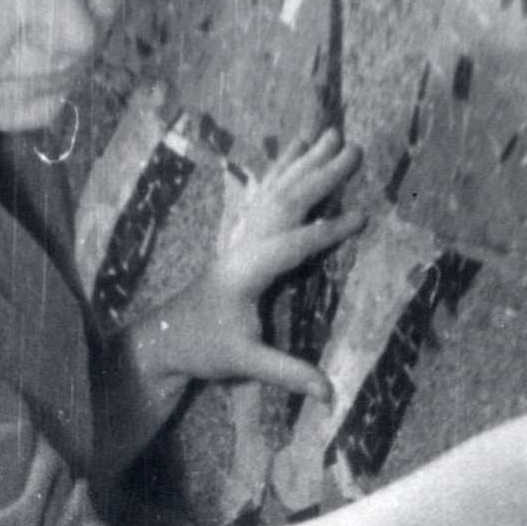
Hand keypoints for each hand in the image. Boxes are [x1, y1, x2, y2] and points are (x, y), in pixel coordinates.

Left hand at [131, 129, 366, 401]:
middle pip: (285, 202)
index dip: (327, 232)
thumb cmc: (204, 349)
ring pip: (275, 189)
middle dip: (321, 176)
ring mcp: (240, 235)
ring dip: (305, 161)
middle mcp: (243, 244)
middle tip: (354, 151)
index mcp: (246, 271)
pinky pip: (265, 192)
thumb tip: (329, 392)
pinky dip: (284, 166)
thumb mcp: (246, 362)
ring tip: (332, 133)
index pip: (292, 246)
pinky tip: (298, 146)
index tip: (361, 216)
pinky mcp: (240, 234)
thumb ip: (287, 373)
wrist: (165, 339)